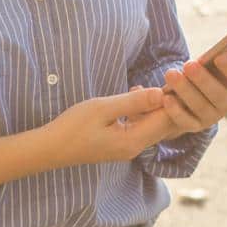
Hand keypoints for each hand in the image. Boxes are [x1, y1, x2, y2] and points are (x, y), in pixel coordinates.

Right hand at [39, 87, 171, 168]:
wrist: (50, 148)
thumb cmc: (72, 126)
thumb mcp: (103, 108)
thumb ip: (133, 102)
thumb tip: (161, 93)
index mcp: (133, 141)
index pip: (166, 119)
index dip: (173, 98)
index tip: (176, 77)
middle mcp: (135, 148)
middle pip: (164, 124)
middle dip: (167, 101)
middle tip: (170, 77)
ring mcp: (128, 148)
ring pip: (152, 125)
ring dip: (154, 105)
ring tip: (152, 82)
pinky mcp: (120, 145)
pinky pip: (140, 127)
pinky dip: (142, 111)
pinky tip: (134, 94)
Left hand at [158, 26, 226, 137]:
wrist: (195, 93)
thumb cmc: (212, 70)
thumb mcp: (224, 55)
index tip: (220, 56)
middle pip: (219, 95)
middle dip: (203, 80)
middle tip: (189, 64)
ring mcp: (212, 117)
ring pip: (200, 107)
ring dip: (185, 91)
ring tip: (170, 74)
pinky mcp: (194, 126)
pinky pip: (185, 121)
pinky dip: (176, 111)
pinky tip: (166, 97)